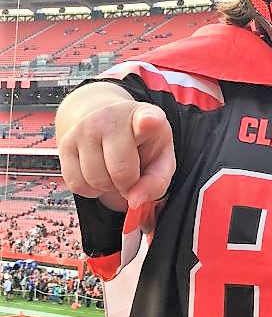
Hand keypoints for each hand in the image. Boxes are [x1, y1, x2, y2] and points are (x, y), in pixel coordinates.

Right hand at [58, 100, 175, 210]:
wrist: (106, 120)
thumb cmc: (140, 142)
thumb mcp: (161, 158)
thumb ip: (157, 181)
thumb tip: (134, 201)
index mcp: (144, 116)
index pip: (146, 118)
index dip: (149, 121)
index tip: (151, 121)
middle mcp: (112, 117)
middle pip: (120, 170)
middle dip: (128, 184)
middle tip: (132, 174)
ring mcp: (85, 128)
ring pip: (95, 180)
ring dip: (108, 186)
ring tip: (114, 169)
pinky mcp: (65, 143)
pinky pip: (76, 184)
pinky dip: (90, 189)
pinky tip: (99, 173)